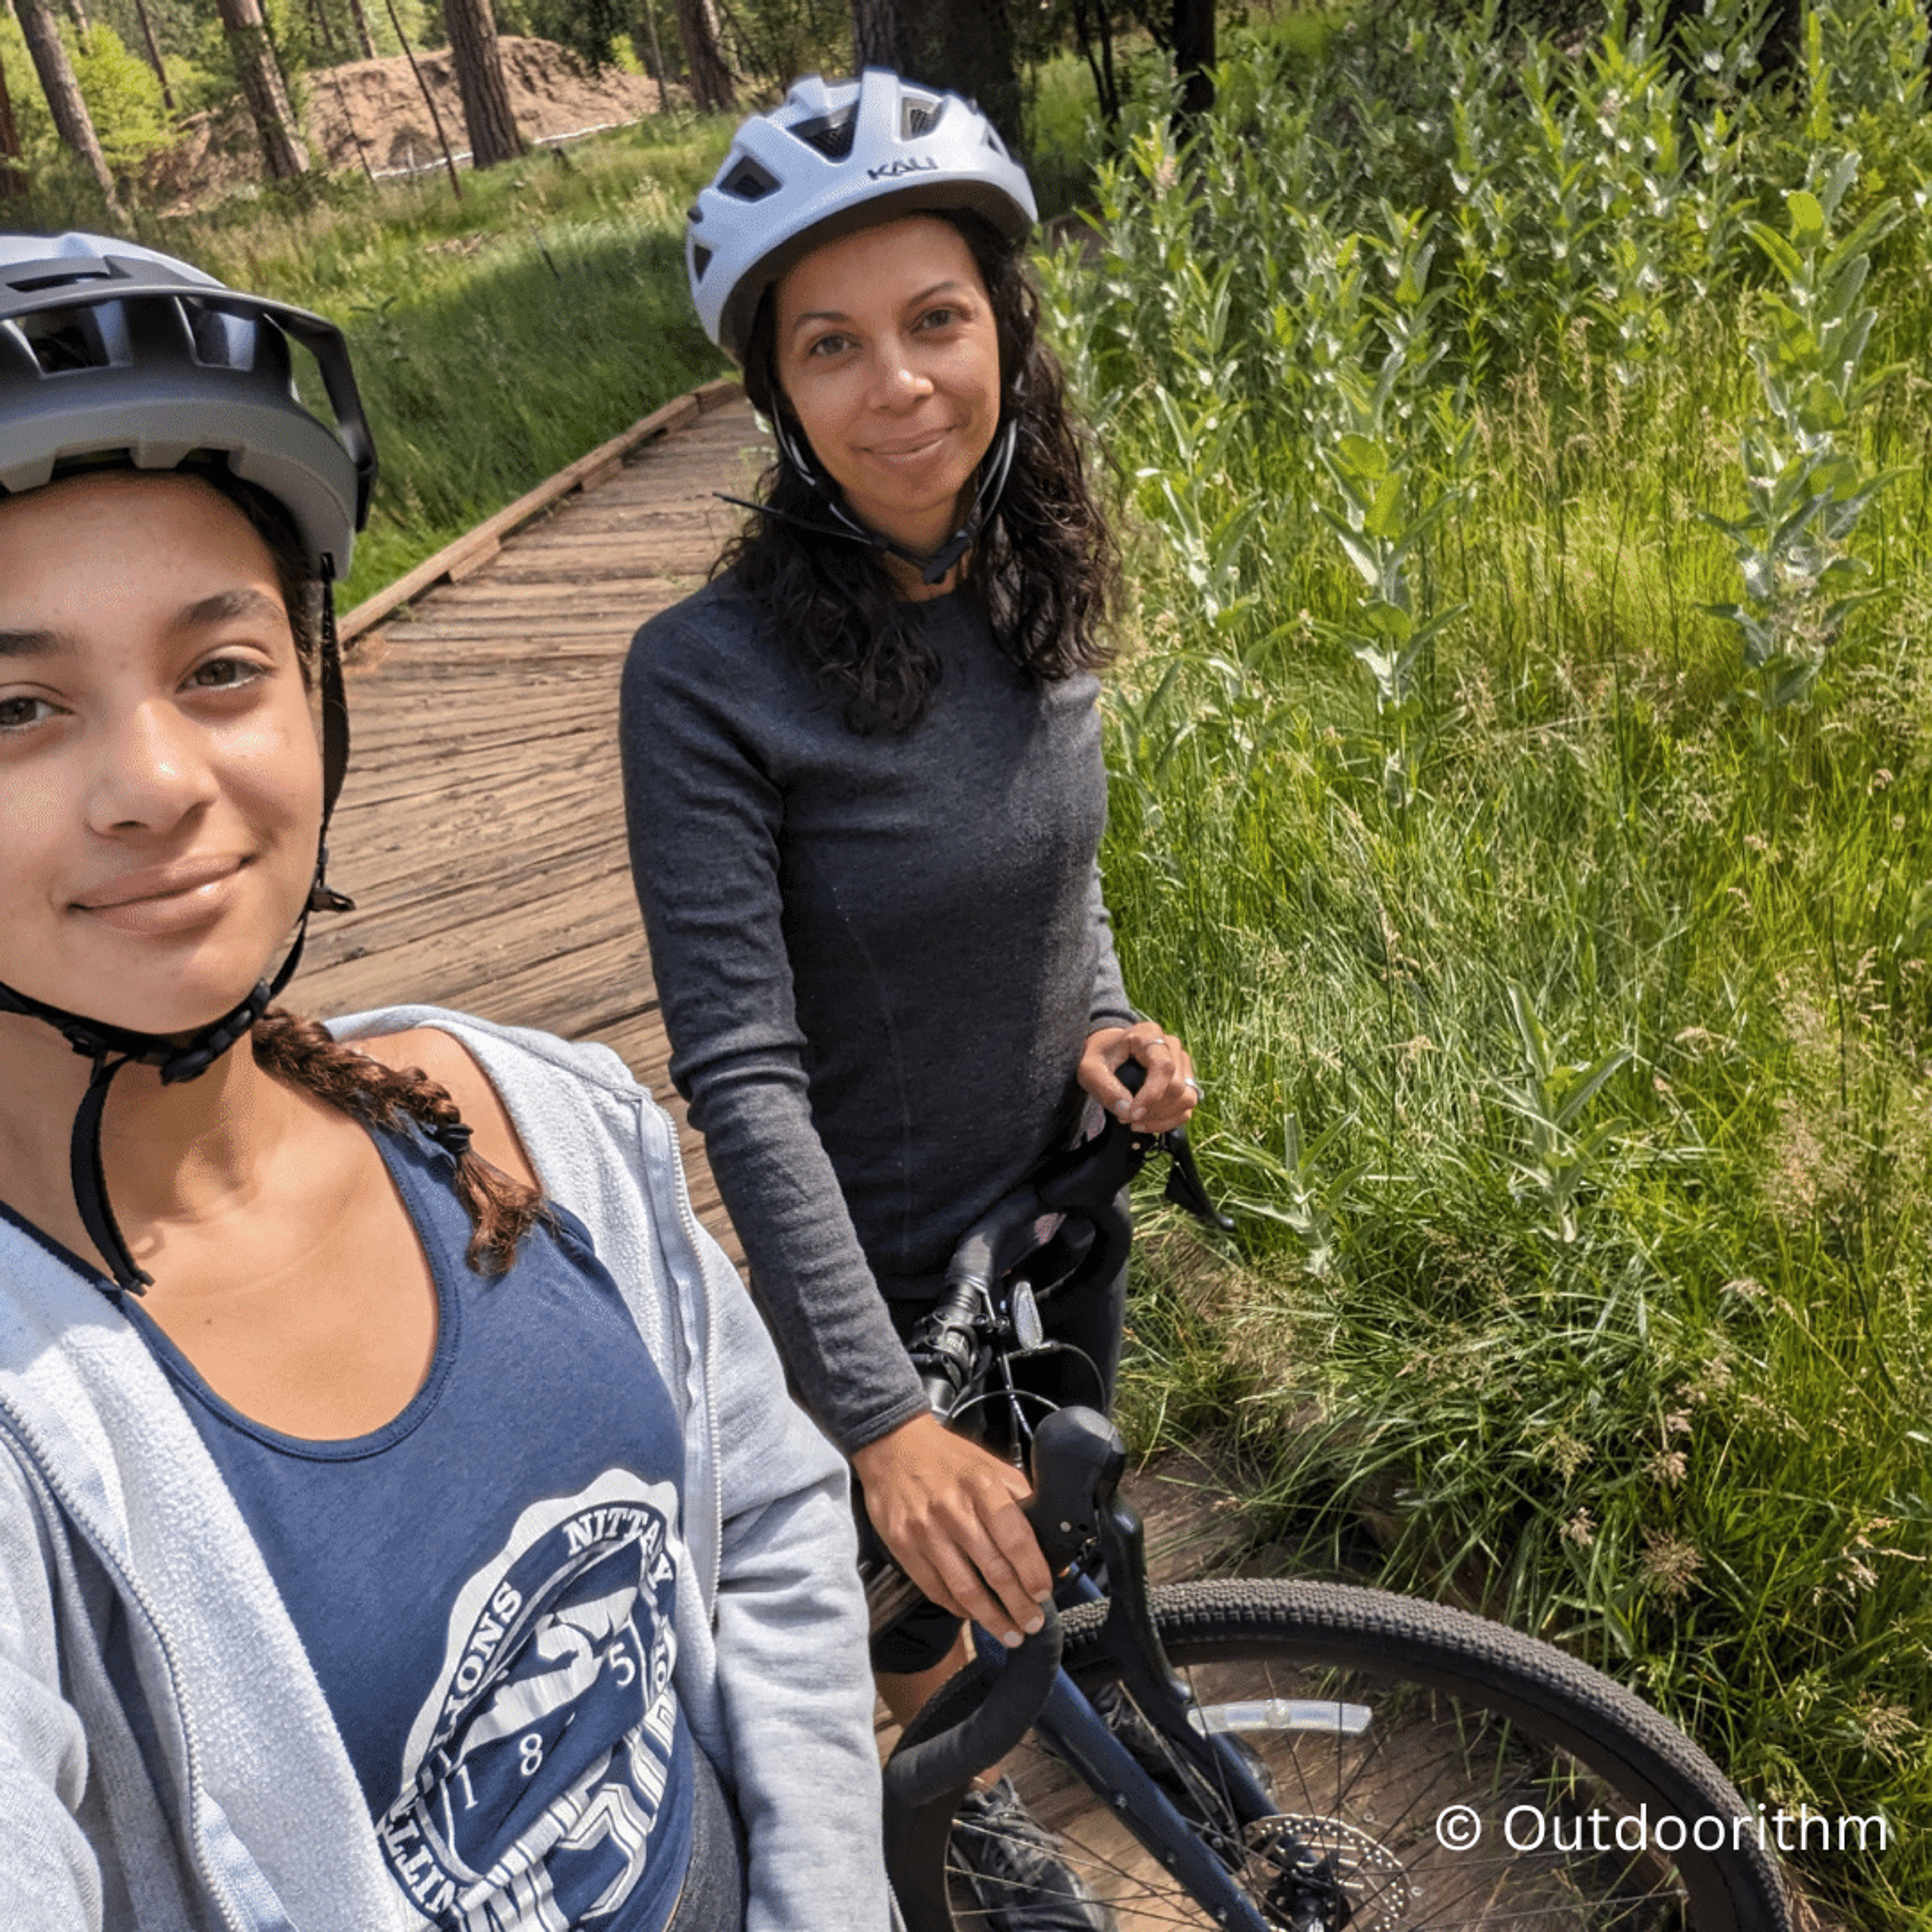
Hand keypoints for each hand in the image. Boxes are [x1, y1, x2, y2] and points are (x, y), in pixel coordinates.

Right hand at [850, 1412, 1052, 1646]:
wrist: (894, 1446)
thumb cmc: (949, 1460)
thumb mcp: (994, 1468)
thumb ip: (1025, 1505)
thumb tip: (1052, 1552)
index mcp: (983, 1487)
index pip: (1016, 1540)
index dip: (1034, 1574)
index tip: (1044, 1593)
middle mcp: (954, 1510)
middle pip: (994, 1571)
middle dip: (1019, 1605)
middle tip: (1033, 1623)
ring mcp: (925, 1531)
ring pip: (965, 1589)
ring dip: (991, 1618)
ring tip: (1010, 1633)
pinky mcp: (903, 1546)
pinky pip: (935, 1589)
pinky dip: (957, 1608)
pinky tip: (973, 1614)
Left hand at [1078, 1023, 1200, 1133]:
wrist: (1107, 1053)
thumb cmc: (1100, 1057)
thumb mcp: (1090, 1068)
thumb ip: (1105, 1088)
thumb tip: (1128, 1112)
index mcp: (1149, 1034)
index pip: (1164, 1067)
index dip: (1152, 1095)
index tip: (1132, 1115)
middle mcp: (1171, 1046)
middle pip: (1177, 1087)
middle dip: (1152, 1110)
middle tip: (1125, 1117)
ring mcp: (1181, 1063)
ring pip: (1186, 1099)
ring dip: (1161, 1118)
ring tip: (1134, 1120)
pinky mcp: (1185, 1080)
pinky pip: (1186, 1108)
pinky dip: (1168, 1121)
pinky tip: (1146, 1121)